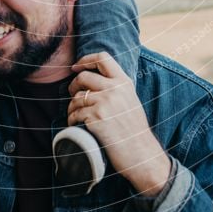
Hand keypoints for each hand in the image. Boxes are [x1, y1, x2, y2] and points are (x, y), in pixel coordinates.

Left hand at [68, 52, 170, 197]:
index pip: (102, 58)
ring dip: (71, 107)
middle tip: (73, 94)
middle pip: (84, 76)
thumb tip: (93, 81)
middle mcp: (115, 89)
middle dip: (74, 85)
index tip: (76, 67)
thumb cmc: (134, 131)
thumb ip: (116, 88)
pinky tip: (76, 125)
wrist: (141, 153)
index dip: (85, 60)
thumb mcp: (130, 101)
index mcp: (124, 82)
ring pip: (77, 97)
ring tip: (75, 115)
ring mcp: (105, 103)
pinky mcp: (96, 118)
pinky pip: (75, 113)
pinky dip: (72, 120)